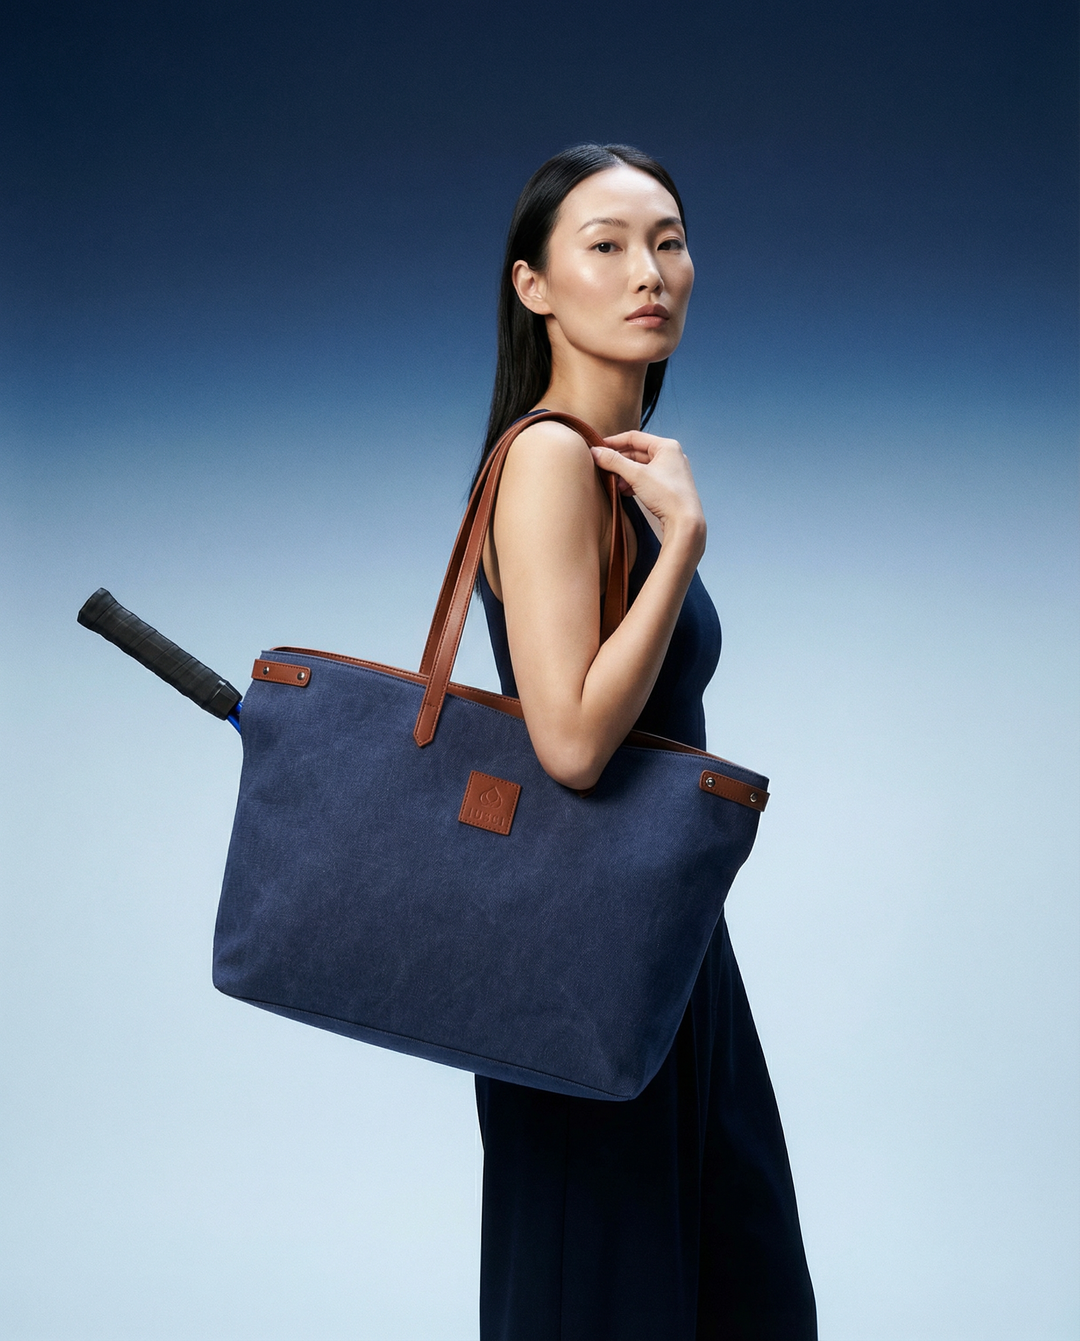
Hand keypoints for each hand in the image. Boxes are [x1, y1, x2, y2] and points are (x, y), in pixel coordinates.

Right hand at [589, 431, 705, 549]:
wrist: (685, 523)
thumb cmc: (668, 495)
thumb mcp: (636, 475)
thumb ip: (614, 461)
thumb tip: (595, 452)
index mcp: (667, 446)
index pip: (634, 437)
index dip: (614, 442)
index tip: (598, 448)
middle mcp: (671, 456)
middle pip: (637, 452)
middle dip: (619, 461)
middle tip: (602, 466)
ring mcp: (670, 472)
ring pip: (641, 467)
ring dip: (625, 473)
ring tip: (613, 482)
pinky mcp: (668, 487)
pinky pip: (646, 479)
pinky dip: (633, 483)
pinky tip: (624, 491)